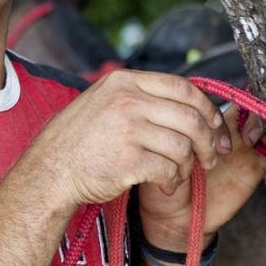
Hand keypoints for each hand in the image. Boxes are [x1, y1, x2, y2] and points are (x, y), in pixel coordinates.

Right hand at [27, 70, 231, 210]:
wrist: (50, 171)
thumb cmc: (79, 140)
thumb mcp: (103, 101)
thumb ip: (139, 96)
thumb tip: (187, 104)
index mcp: (124, 82)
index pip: (183, 88)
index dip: (207, 108)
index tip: (215, 125)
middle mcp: (126, 101)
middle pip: (190, 117)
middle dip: (209, 140)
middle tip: (212, 156)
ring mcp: (127, 130)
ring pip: (183, 146)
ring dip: (189, 164)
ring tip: (182, 173)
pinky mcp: (128, 161)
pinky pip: (169, 170)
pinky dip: (174, 181)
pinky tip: (166, 184)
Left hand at [138, 104, 265, 246]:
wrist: (174, 215)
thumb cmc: (159, 180)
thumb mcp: (160, 153)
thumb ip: (172, 134)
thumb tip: (175, 112)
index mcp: (202, 122)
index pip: (221, 96)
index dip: (223, 98)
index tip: (213, 115)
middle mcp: (226, 131)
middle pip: (250, 103)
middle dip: (250, 109)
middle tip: (239, 128)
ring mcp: (243, 147)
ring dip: (263, 123)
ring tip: (249, 139)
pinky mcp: (256, 166)